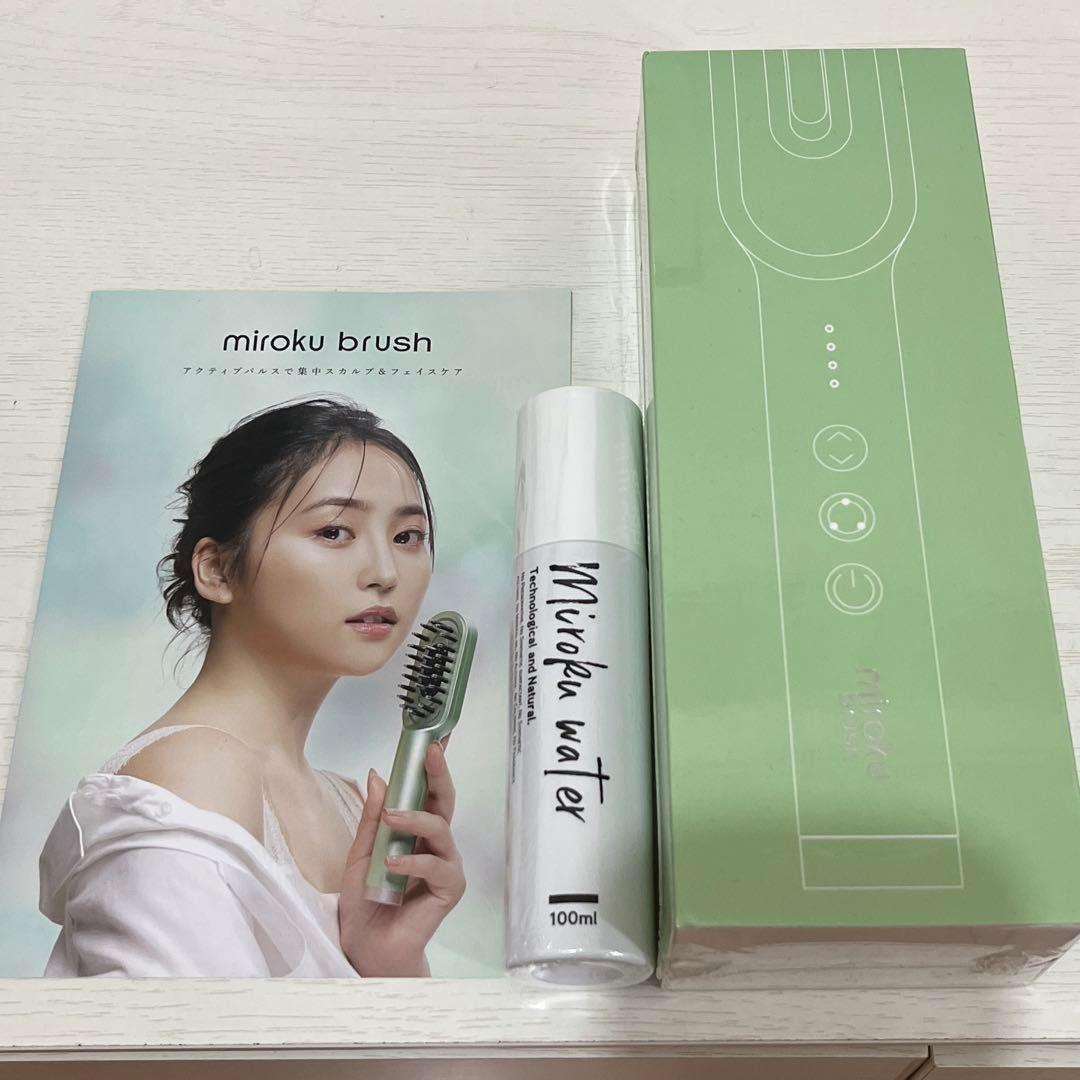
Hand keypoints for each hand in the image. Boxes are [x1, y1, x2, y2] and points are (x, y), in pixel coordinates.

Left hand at [338, 737, 465, 975]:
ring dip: (416, 819)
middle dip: (438, 773)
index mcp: (416, 830)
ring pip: (441, 829)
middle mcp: (436, 843)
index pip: (427, 791)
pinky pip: (437, 867)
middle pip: (444, 801)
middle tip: (430, 751)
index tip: (432, 735)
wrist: (366, 946)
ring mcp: (446, 865)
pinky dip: (414, 862)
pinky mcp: (450, 889)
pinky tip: (393, 864)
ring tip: (392, 818)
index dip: (431, 764)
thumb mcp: (361, 853)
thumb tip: (379, 775)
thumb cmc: (365, 901)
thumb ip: (373, 817)